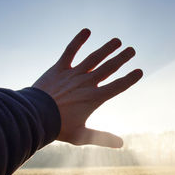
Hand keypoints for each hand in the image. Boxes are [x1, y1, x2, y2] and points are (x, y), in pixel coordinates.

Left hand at [32, 29, 142, 147]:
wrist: (35, 116)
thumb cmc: (58, 128)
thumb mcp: (82, 136)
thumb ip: (102, 138)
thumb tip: (121, 144)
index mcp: (95, 98)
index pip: (118, 86)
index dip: (130, 79)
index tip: (139, 71)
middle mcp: (87, 83)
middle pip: (109, 68)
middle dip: (122, 58)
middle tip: (132, 50)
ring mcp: (74, 74)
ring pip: (94, 58)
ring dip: (107, 48)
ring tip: (117, 40)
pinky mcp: (59, 68)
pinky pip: (70, 51)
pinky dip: (78, 41)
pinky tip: (87, 30)